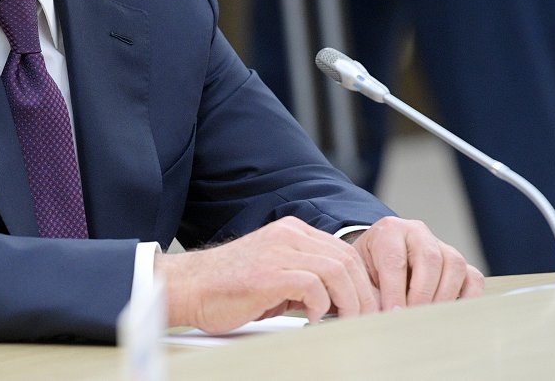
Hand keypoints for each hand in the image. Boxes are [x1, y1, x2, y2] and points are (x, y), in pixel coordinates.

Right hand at [156, 217, 379, 331]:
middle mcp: (288, 235)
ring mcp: (278, 251)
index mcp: (291, 232)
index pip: (343, 251)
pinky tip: (312, 320)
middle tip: (365, 321)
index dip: (361, 282)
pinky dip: (321, 306)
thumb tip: (339, 304)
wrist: (188, 287)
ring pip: (338, 270)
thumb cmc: (225, 288)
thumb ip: (304, 282)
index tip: (366, 307)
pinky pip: (314, 285)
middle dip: (363, 294)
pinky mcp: (269, 273)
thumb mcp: (274, 278)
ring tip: (345, 322)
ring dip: (349, 302)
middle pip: (347, 259)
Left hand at [351, 216, 483, 310]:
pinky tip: (451, 313)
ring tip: (429, 317)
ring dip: (443, 297)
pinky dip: (468, 298)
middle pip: (429, 260)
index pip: (395, 260)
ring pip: (454, 265)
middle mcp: (417, 232)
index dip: (395, 291)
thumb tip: (382, 318)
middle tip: (412, 318)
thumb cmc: (369, 266)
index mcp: (389, 231)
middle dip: (421, 295)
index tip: (393, 315)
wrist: (378, 255)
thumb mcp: (361, 273)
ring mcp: (441, 245)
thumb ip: (371, 292)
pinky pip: (473, 277)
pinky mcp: (458, 263)